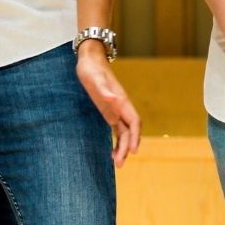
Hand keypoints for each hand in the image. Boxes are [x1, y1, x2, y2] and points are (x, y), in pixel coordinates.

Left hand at [75, 41, 142, 167]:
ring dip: (122, 147)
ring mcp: (116, 110)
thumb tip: (112, 99)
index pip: (134, 122)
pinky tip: (111, 152)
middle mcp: (121, 107)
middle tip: (119, 164)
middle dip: (126, 147)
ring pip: (124, 133)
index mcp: (122, 101)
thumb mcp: (94, 78)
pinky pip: (117, 129)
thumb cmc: (91, 68)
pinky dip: (116, 141)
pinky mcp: (108, 111)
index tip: (132, 151)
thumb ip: (103, 89)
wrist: (89, 60)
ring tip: (117, 164)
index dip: (135, 136)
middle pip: (130, 131)